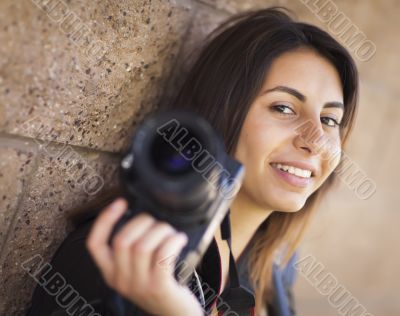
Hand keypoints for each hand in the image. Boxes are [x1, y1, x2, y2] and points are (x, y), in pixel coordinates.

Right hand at [86, 198, 204, 315]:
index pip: (94, 244)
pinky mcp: (159, 287)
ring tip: (171, 233)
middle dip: (143, 222)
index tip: (120, 203)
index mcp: (111, 273)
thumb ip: (133, 249)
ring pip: (142, 246)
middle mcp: (120, 280)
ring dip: (161, 231)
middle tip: (158, 223)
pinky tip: (179, 239)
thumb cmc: (160, 285)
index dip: (104, 220)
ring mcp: (139, 285)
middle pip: (121, 240)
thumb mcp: (138, 270)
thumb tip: (141, 215)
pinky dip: (173, 241)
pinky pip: (163, 255)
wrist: (176, 314)